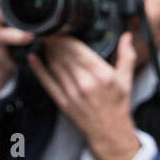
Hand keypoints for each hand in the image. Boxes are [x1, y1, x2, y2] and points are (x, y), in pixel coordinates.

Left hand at [28, 32, 140, 159]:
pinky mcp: (62, 102)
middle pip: (64, 55)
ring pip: (55, 65)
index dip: (66, 37)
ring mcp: (72, 93)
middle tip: (48, 29)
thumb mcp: (126, 79)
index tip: (60, 27)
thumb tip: (127, 36)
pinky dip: (38, 69)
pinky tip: (32, 57)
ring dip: (47, 51)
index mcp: (102, 75)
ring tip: (43, 39)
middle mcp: (86, 83)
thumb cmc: (117, 105)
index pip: (79, 50)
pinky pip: (47, 82)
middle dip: (55, 40)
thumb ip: (126, 55)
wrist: (109, 132)